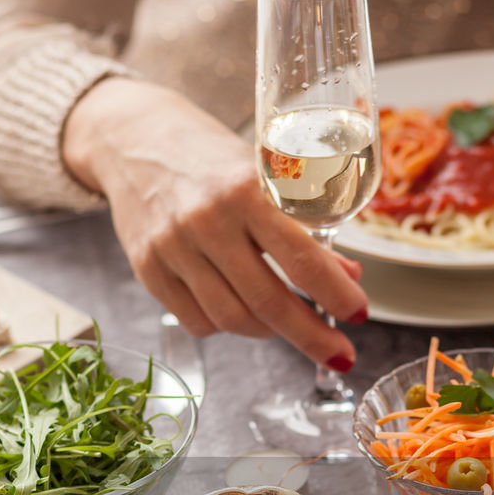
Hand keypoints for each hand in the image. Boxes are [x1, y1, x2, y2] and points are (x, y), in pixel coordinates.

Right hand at [64, 79, 367, 369]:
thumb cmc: (210, 157)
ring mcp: (173, 249)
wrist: (133, 139)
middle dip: (312, 336)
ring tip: (286, 325)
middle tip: (341, 355)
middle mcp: (207, 221)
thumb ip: (301, 223)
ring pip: (233, 320)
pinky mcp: (148, 270)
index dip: (336, 294)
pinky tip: (239, 310)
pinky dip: (227, 327)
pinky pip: (198, 322)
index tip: (360, 314)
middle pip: (268, 302)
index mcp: (245, 189)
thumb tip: (346, 276)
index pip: (301, 257)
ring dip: (270, 332)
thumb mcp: (261, 173)